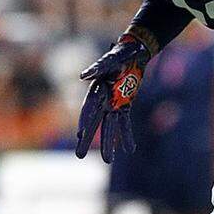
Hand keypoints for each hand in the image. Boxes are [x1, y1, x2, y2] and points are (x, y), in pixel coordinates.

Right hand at [76, 35, 150, 162]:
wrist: (134, 52)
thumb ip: (98, 68)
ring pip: (109, 127)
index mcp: (96, 89)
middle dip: (88, 139)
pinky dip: (126, 136)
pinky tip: (129, 150)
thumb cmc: (120, 53)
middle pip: (94, 123)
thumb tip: (82, 76)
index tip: (80, 134)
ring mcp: (112, 104)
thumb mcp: (110, 59)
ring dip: (109, 143)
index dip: (84, 121)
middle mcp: (102, 100)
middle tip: (79, 156)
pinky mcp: (124, 106)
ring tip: (108, 161)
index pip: (88, 108)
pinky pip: (124, 123)